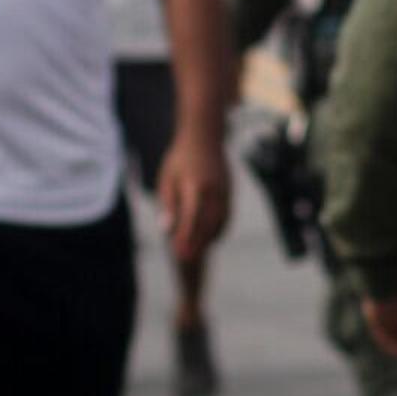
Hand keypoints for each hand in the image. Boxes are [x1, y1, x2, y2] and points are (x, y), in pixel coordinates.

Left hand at [156, 136, 232, 268]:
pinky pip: (226, 217)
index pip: (191, 216)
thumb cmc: (180, 159)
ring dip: (208, 239)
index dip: (185, 236)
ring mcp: (224, 191)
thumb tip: (166, 229)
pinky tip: (208, 238)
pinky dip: (218, 230)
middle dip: (197, 243)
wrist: (204, 137)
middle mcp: (212, 189)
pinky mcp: (230, 192)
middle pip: (207, 223)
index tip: (178, 252)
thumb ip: (167, 204)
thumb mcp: (166, 178)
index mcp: (194, 185)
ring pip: (219, 222)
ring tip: (195, 252)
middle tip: (184, 258)